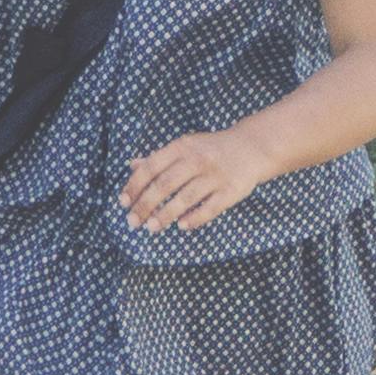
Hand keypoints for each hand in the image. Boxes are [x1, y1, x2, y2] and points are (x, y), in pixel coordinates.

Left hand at [119, 125, 282, 235]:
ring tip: (151, 228)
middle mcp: (197, 160)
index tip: (123, 203)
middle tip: (132, 222)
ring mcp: (215, 176)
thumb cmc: (211, 149)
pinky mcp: (231, 191)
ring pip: (185, 198)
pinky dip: (195, 218)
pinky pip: (210, 208)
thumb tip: (132, 167)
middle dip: (145, 205)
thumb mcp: (185, 146)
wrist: (252, 147)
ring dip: (165, 215)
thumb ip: (159, 157)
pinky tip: (181, 226)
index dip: (134, 186)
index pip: (151, 168)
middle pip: (165, 185)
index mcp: (182, 147)